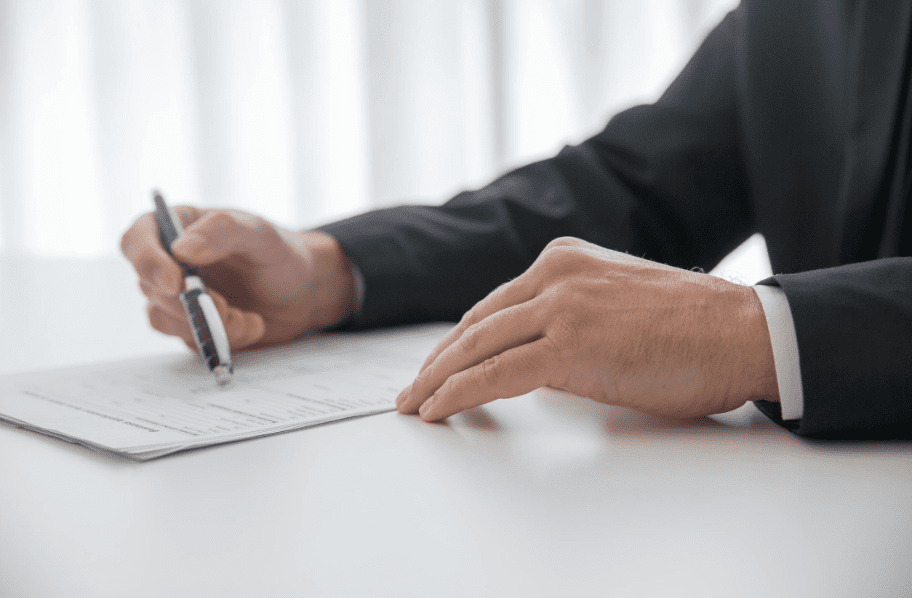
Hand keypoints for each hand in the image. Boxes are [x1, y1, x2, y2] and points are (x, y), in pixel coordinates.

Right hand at [121, 207, 357, 350]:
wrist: (302, 294)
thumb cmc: (280, 254)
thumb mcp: (259, 234)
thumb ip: (222, 231)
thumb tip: (180, 249)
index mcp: (179, 227)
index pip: (136, 240)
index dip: (147, 262)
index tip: (175, 283)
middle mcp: (169, 261)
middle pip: (149, 286)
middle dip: (191, 303)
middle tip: (228, 307)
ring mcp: (176, 296)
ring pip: (164, 318)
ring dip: (209, 323)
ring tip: (248, 317)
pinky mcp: (189, 325)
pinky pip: (188, 337)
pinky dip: (220, 338)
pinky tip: (250, 326)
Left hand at [396, 236, 778, 420]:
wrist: (742, 332)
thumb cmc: (694, 326)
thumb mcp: (617, 301)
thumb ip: (573, 314)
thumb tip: (539, 355)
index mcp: (565, 259)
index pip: (494, 306)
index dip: (459, 341)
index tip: (440, 363)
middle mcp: (555, 274)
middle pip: (476, 324)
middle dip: (437, 361)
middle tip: (412, 388)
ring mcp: (561, 307)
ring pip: (476, 347)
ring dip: (437, 380)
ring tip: (413, 405)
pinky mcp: (569, 346)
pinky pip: (495, 374)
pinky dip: (458, 394)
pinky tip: (438, 409)